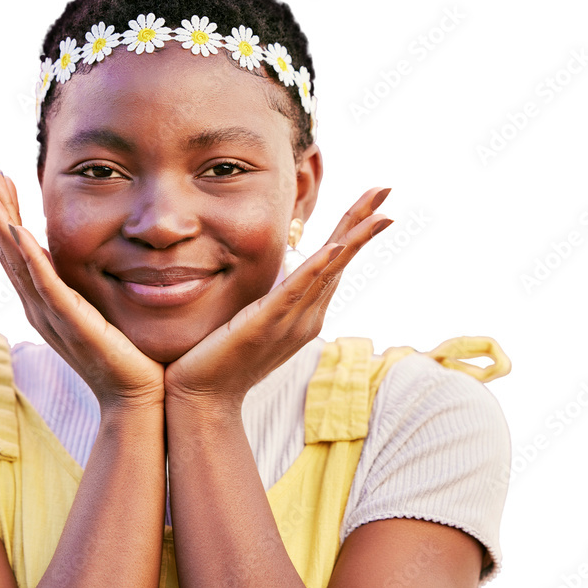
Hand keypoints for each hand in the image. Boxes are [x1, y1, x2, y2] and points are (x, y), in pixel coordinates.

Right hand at [0, 167, 164, 409]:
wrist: (136, 396)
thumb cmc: (128, 356)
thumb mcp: (104, 309)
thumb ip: (94, 285)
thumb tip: (106, 257)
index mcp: (47, 300)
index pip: (19, 249)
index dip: (6, 213)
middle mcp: (40, 306)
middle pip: (7, 249)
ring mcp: (51, 314)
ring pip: (17, 260)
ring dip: (0, 222)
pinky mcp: (70, 321)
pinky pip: (44, 283)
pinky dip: (28, 256)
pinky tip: (17, 229)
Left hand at [164, 187, 393, 411]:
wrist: (203, 397)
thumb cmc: (218, 358)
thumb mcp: (250, 318)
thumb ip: (268, 296)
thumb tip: (273, 271)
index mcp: (304, 312)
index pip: (333, 263)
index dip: (352, 231)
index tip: (372, 203)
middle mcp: (307, 316)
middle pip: (340, 260)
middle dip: (363, 223)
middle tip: (385, 190)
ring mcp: (291, 322)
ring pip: (328, 271)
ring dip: (352, 239)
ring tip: (377, 212)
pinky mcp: (267, 325)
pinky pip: (297, 291)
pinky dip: (317, 268)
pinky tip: (334, 247)